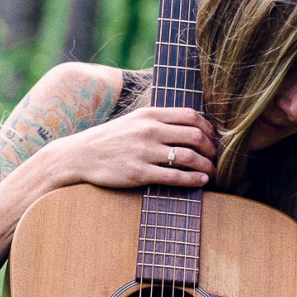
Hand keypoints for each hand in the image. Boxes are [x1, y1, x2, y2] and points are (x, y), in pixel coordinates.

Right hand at [53, 106, 216, 190]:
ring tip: (212, 172)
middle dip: (212, 148)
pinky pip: (174, 176)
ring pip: (189, 156)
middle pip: (195, 135)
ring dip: (207, 165)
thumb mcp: (133, 121)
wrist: (79, 155)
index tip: (214, 138)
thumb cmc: (110, 139)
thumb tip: (187, 125)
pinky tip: (201, 182)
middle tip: (217, 157)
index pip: (191, 116)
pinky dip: (193, 179)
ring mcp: (144, 152)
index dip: (209, 128)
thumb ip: (158, 120)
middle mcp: (149, 130)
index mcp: (150, 114)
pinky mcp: (138, 173)